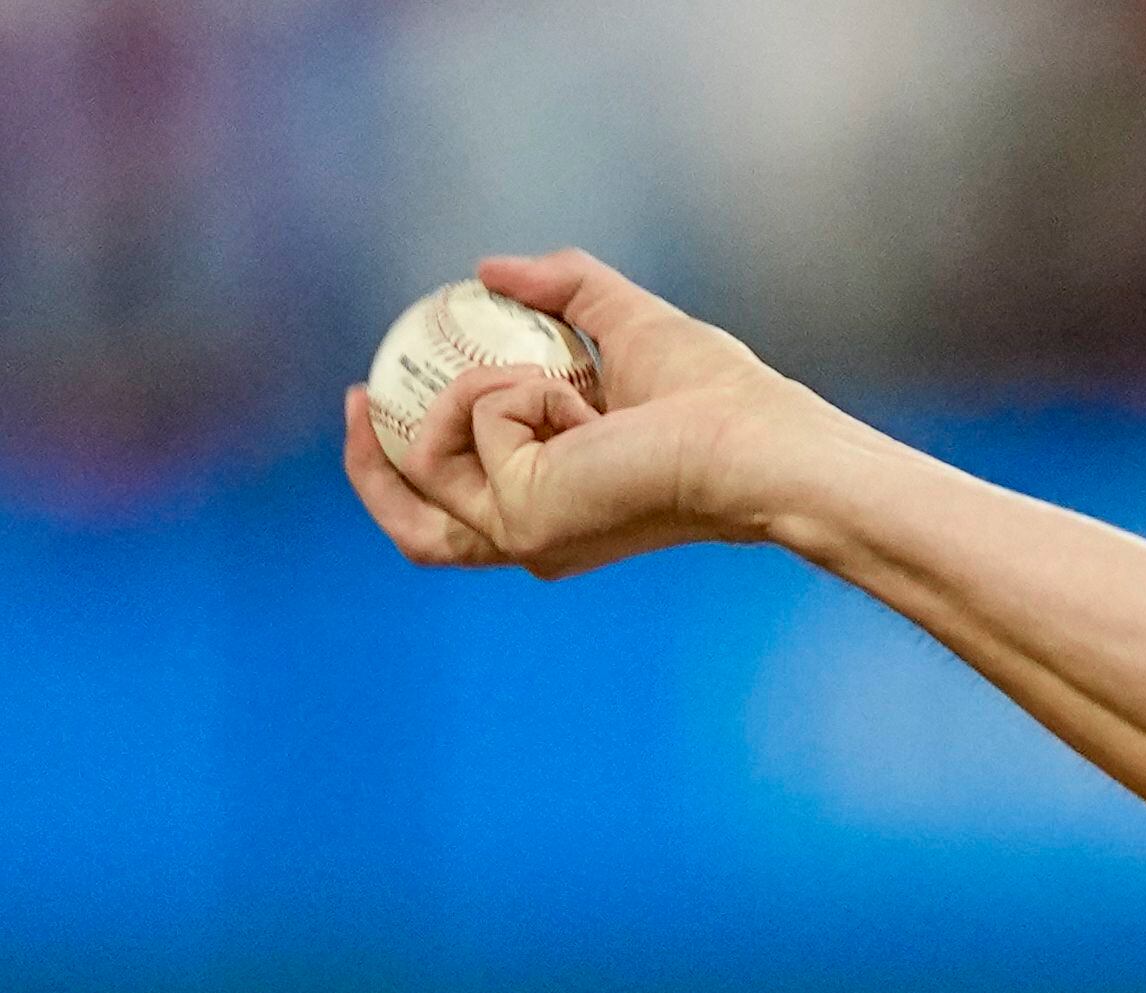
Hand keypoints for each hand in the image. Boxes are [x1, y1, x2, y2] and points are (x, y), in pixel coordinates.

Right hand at [340, 250, 853, 577]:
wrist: (751, 439)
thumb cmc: (714, 396)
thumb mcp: (621, 320)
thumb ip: (561, 287)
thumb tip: (488, 269)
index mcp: (553, 504)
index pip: (452, 504)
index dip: (399, 454)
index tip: (373, 387)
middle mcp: (533, 535)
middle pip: (412, 529)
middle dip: (369, 462)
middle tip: (360, 393)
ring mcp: (521, 534)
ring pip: (425, 460)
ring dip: (471, 393)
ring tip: (551, 385)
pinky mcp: (519, 518)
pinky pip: (465, 428)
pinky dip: (505, 394)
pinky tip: (574, 404)